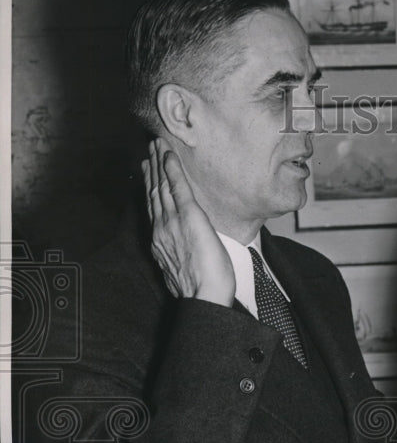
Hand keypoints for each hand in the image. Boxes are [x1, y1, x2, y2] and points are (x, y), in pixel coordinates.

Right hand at [142, 138, 234, 305]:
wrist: (204, 296)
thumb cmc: (202, 289)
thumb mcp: (185, 268)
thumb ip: (181, 254)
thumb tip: (186, 251)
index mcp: (162, 240)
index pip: (155, 208)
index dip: (150, 188)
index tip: (147, 173)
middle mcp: (162, 228)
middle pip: (154, 193)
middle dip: (151, 170)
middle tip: (148, 151)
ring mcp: (172, 221)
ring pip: (162, 186)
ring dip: (159, 163)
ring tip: (156, 146)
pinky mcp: (188, 216)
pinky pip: (178, 187)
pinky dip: (172, 170)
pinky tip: (169, 155)